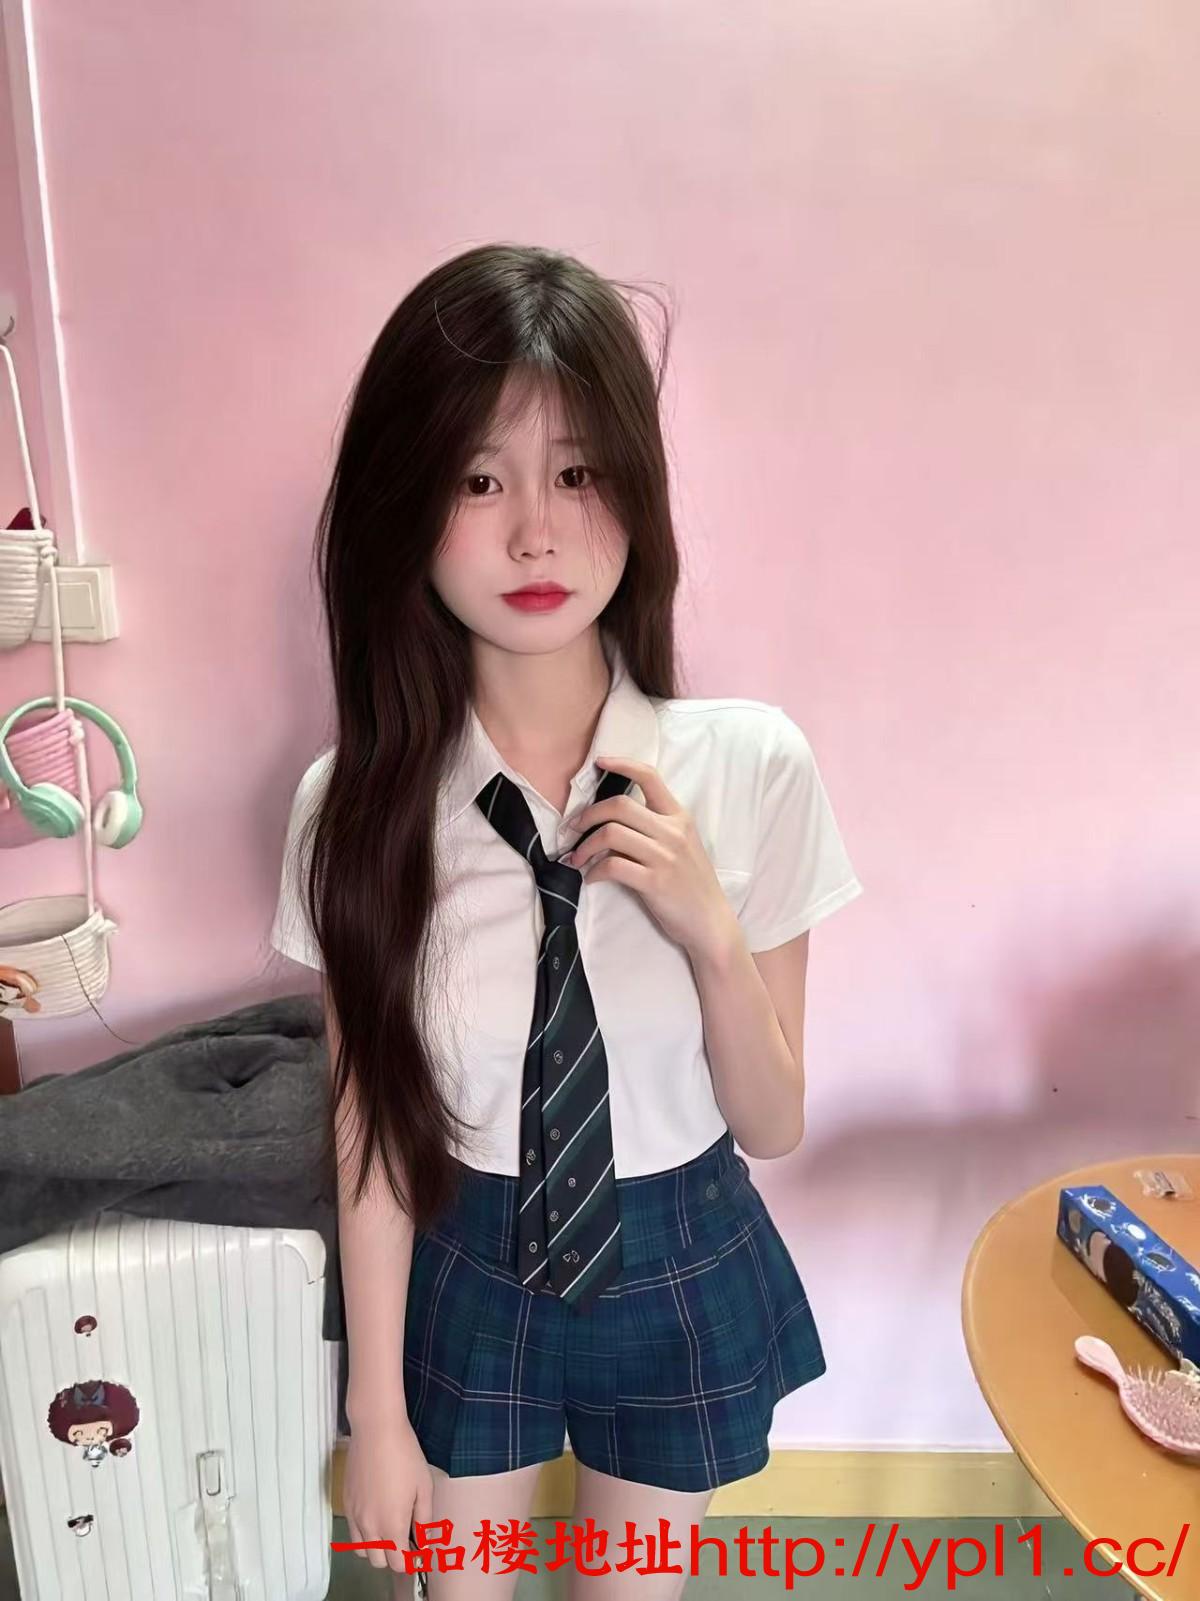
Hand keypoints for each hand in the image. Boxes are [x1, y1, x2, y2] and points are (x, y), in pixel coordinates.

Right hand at [342, 1413, 433, 1578]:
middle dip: (393, 1557)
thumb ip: (424, 1519)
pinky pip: (352, 1531)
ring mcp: (354, 1516)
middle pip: (378, 1562)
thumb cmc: (406, 1456)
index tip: (418, 1553)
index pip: (398, 1564)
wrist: (375, 1430)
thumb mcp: (424, 1486)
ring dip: (376, 1547)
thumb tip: (424, 1540)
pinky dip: (363, 1534)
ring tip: (388, 1528)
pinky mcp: (345, 1503)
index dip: (410, 1563)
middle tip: (405, 1539)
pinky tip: (375, 1513)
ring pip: (362, 1550)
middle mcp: (369, 1527)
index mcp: (392, 1525)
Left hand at [564, 756, 740, 964]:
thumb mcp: (681, 846)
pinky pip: (612, 865)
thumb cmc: (691, 884)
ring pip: (610, 833)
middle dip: (587, 815)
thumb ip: (655, 828)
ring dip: (584, 846)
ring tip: (577, 858)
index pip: (650, 777)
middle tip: (573, 829)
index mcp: (679, 817)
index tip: (599, 762)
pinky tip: (590, 878)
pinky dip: (593, 871)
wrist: (710, 922)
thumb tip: (611, 821)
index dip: (622, 764)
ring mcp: (665, 856)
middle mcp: (673, 831)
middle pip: (619, 804)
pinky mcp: (655, 882)